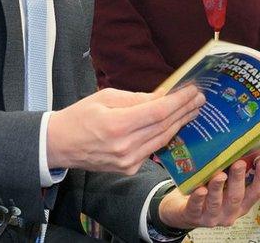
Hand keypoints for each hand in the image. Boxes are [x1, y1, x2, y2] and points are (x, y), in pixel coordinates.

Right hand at [46, 85, 203, 173]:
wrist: (59, 145)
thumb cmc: (80, 117)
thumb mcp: (106, 98)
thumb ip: (137, 98)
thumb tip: (163, 96)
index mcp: (117, 125)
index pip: (158, 111)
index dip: (179, 100)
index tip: (194, 90)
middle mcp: (125, 147)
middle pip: (164, 126)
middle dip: (185, 110)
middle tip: (200, 98)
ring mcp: (128, 161)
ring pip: (162, 139)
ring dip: (180, 123)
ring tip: (193, 110)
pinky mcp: (128, 168)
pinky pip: (153, 149)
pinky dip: (165, 135)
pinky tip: (175, 124)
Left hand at [158, 155, 259, 228]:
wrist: (184, 211)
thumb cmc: (209, 192)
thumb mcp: (225, 183)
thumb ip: (236, 170)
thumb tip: (252, 146)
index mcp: (241, 204)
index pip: (257, 192)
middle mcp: (230, 212)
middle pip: (237, 197)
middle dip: (239, 179)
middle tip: (239, 163)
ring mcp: (212, 217)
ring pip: (217, 202)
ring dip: (218, 188)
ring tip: (220, 175)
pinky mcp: (194, 217)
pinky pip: (196, 207)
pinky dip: (199, 198)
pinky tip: (200, 189)